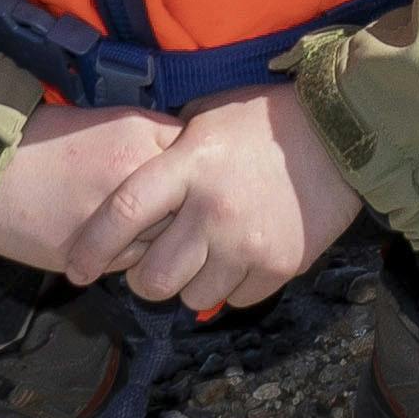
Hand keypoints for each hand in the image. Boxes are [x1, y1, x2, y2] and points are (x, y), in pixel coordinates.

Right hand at [0, 98, 184, 279]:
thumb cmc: (46, 143)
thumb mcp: (106, 122)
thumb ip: (151, 139)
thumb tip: (188, 163)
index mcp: (140, 135)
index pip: (197, 160)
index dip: (192, 173)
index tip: (184, 180)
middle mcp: (135, 174)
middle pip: (189, 204)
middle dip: (181, 210)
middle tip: (162, 210)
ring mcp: (117, 218)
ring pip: (165, 240)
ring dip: (156, 239)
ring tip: (132, 228)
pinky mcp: (95, 253)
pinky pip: (133, 264)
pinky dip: (128, 258)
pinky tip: (108, 243)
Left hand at [86, 86, 364, 313]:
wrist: (342, 131)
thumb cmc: (264, 120)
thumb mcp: (205, 119)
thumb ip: (166, 154)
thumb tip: (129, 191)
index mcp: (187, 167)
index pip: (122, 214)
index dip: (91, 248)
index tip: (76, 269)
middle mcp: (212, 210)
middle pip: (153, 280)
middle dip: (146, 281)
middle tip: (155, 268)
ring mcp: (248, 243)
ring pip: (193, 298)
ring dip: (193, 283)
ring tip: (208, 255)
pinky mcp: (281, 265)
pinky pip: (237, 298)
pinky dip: (233, 285)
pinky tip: (243, 255)